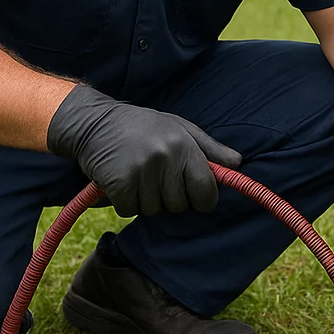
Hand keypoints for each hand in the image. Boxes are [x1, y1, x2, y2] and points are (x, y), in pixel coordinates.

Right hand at [47, 84, 240, 217]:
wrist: (95, 123)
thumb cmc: (143, 127)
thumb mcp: (180, 127)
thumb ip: (210, 148)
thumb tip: (238, 163)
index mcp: (183, 145)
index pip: (205, 189)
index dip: (203, 199)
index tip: (196, 198)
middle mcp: (164, 158)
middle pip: (179, 205)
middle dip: (170, 198)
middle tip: (157, 178)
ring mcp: (140, 171)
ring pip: (154, 210)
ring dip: (146, 200)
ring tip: (138, 176)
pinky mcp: (118, 184)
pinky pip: (131, 211)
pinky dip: (126, 203)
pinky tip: (123, 182)